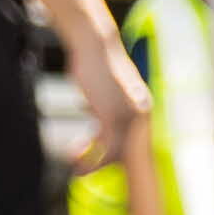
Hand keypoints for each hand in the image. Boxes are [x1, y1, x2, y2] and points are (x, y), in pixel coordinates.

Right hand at [68, 48, 149, 183]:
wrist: (94, 44)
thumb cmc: (95, 62)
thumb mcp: (105, 86)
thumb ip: (105, 101)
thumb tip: (94, 109)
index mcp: (141, 108)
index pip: (133, 141)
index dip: (116, 155)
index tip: (99, 163)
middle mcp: (140, 114)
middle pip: (127, 151)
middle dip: (105, 164)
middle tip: (85, 171)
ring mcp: (128, 116)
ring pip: (114, 152)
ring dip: (93, 164)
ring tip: (76, 170)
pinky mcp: (112, 116)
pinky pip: (103, 146)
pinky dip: (88, 157)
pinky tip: (72, 158)